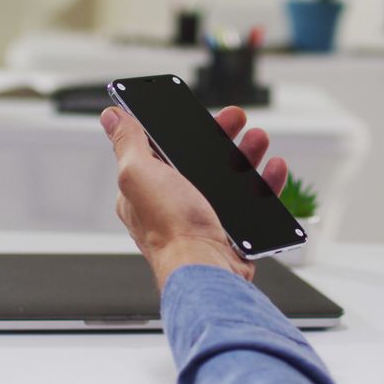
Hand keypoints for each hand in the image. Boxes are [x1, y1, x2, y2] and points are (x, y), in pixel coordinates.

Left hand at [100, 106, 287, 290]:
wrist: (206, 270)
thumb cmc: (170, 229)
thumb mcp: (139, 174)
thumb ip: (128, 142)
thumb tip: (111, 117)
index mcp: (146, 188)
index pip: (161, 148)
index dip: (180, 128)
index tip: (197, 112)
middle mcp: (172, 203)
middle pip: (199, 159)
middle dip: (221, 135)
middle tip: (237, 119)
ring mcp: (203, 217)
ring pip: (229, 177)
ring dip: (246, 153)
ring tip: (258, 139)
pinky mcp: (230, 231)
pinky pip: (252, 201)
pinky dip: (265, 183)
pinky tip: (272, 169)